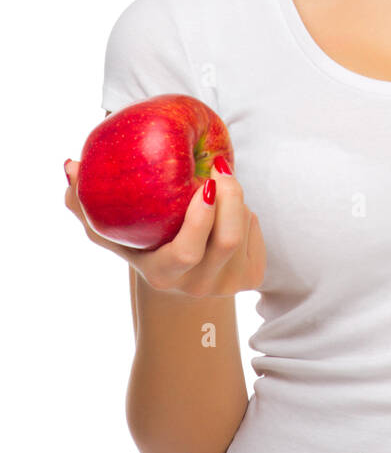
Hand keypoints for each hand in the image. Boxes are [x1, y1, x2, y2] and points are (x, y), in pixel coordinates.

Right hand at [64, 156, 265, 296]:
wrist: (182, 276)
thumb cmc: (142, 242)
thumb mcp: (111, 228)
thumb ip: (85, 201)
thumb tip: (71, 166)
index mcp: (162, 275)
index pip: (187, 251)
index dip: (200, 218)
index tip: (203, 182)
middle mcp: (197, 286)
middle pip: (226, 240)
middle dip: (229, 196)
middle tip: (219, 165)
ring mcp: (228, 286)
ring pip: (244, 231)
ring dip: (235, 200)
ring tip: (216, 185)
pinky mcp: (252, 277)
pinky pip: (257, 234)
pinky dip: (246, 212)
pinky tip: (227, 209)